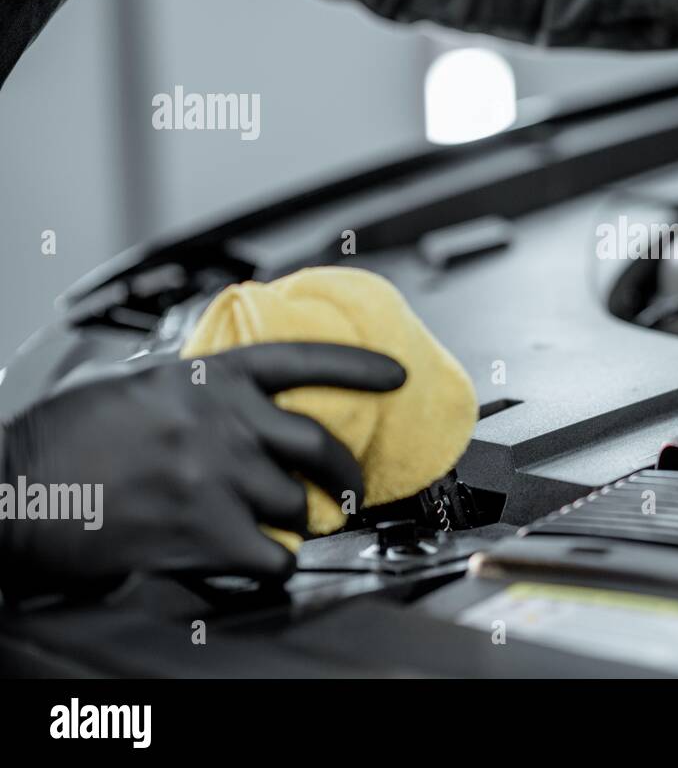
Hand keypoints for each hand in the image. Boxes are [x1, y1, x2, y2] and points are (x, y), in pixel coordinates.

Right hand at [0, 343, 404, 594]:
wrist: (11, 490)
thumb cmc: (64, 439)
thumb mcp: (136, 385)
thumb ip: (196, 388)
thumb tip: (242, 397)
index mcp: (205, 378)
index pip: (302, 361)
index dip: (358, 366)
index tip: (395, 375)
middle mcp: (221, 422)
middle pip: (319, 443)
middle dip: (345, 470)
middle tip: (350, 485)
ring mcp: (217, 477)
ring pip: (299, 503)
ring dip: (303, 519)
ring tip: (290, 524)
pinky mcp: (204, 532)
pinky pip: (275, 554)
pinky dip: (278, 561)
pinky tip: (262, 558)